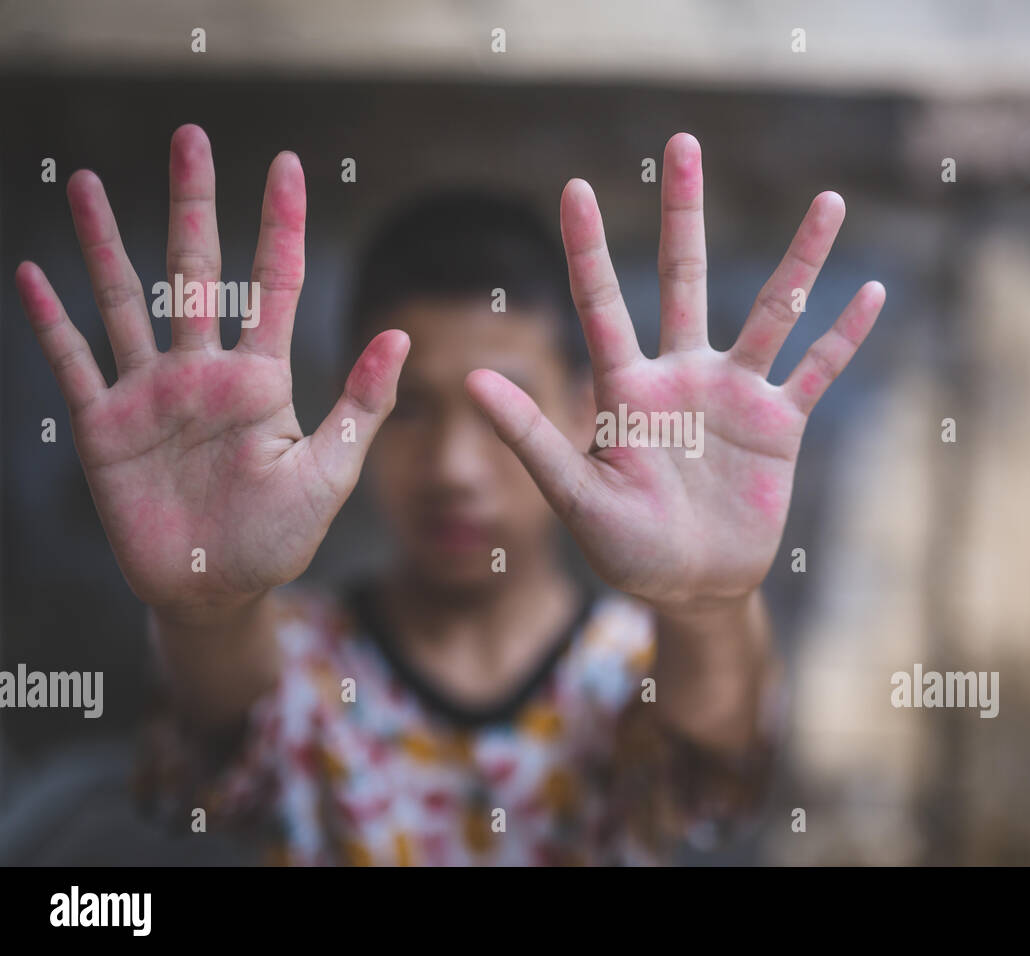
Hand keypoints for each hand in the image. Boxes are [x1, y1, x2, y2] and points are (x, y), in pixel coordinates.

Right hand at [16, 124, 408, 612]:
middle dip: (194, 204)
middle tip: (191, 136)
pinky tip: (33, 272)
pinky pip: (74, 361)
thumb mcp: (329, 471)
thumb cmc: (278, 536)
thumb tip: (401, 336)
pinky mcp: (104, 425)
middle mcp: (205, 371)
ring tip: (91, 182)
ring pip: (126, 299)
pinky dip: (53, 320)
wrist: (214, 590)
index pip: (275, 283)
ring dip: (107, 242)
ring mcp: (152, 393)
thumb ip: (359, 405)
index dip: (281, 224)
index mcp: (263, 378)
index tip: (286, 164)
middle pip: (198, 270)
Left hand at [466, 132, 884, 607]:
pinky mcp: (779, 425)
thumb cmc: (625, 550)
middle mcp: (681, 375)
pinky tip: (872, 293)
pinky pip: (817, 370)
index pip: (602, 304)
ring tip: (828, 202)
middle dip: (683, 212)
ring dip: (801, 259)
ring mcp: (734, 394)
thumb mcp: (577, 498)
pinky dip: (844, 335)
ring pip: (772, 311)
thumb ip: (534, 438)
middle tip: (682, 144)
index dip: (587, 248)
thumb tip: (473, 379)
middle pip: (683, 276)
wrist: (692, 587)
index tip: (573, 187)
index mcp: (626, 389)